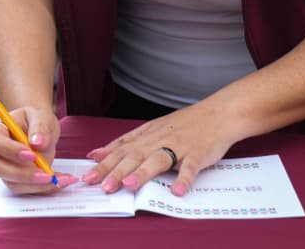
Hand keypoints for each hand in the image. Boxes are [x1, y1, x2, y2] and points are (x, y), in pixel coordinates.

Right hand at [0, 106, 75, 193]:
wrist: (41, 131)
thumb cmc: (37, 121)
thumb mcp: (41, 116)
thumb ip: (40, 127)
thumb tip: (37, 142)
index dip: (11, 150)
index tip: (32, 155)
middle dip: (22, 174)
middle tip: (45, 174)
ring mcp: (5, 169)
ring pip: (12, 183)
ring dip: (36, 185)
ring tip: (57, 179)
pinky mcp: (16, 181)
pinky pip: (27, 190)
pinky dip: (45, 188)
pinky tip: (61, 181)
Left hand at [82, 98, 237, 195]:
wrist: (216, 114)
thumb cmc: (182, 124)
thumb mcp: (150, 130)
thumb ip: (125, 143)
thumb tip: (98, 153)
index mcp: (145, 136)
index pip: (120, 150)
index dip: (104, 163)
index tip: (87, 175)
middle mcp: (158, 140)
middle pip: (133, 156)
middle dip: (116, 170)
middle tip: (101, 185)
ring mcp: (178, 147)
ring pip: (157, 159)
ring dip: (143, 172)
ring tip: (129, 184)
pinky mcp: (197, 154)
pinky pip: (190, 167)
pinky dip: (184, 179)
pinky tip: (177, 190)